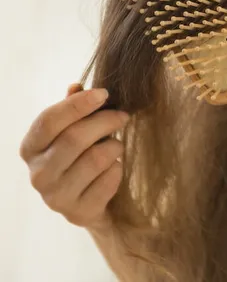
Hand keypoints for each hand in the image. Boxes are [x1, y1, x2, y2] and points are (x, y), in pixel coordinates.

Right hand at [19, 84, 128, 230]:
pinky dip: (118, 169)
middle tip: (123, 116)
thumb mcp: (72, 131)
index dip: (78, 104)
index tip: (104, 93)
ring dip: (114, 147)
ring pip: (96, 158)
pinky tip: (114, 169)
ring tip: (115, 146)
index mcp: (30, 149)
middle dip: (105, 121)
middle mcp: (37, 175)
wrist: (91, 203)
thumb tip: (77, 86)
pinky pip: (109, 179)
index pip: (49, 121)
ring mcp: (56, 197)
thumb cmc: (80, 157)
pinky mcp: (78, 212)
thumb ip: (72, 109)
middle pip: (74, 138)